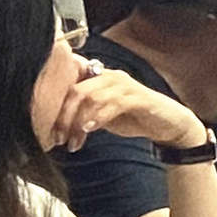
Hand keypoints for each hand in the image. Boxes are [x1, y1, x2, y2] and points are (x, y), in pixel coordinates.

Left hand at [48, 66, 206, 154]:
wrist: (169, 124)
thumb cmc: (135, 118)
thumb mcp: (103, 116)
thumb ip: (84, 114)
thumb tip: (57, 126)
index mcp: (100, 78)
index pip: (69, 84)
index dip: (55, 105)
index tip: (47, 128)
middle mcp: (111, 76)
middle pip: (76, 90)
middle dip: (63, 116)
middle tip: (58, 137)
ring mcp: (125, 85)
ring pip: (91, 97)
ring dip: (78, 121)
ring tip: (72, 140)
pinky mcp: (138, 97)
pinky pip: (113, 103)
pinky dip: (98, 117)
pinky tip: (89, 129)